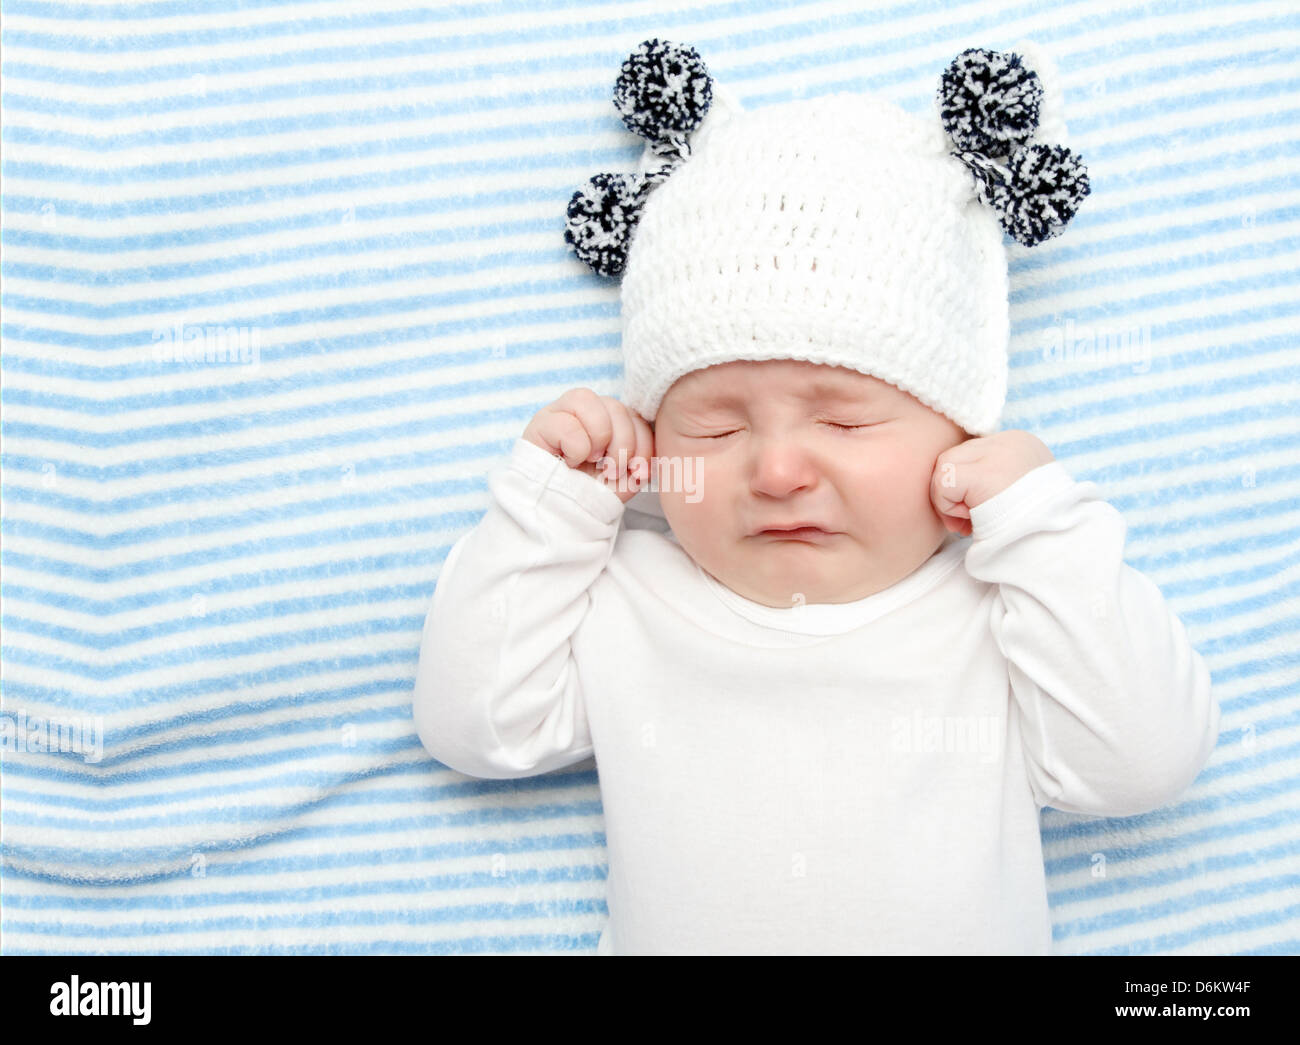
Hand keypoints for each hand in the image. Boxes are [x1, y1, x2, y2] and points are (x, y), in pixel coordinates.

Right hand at [522, 388, 654, 503]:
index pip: (633, 413)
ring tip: (592, 461)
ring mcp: (559, 413)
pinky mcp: (540, 425)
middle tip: (612, 471)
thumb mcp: (623, 479)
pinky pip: (566, 423)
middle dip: (623, 442)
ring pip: (587, 400)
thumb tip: (650, 454)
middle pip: (614, 405)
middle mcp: (583, 410)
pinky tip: (569, 462)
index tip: (640, 472)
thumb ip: (640, 461)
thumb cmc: (588, 493)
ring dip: (599, 436)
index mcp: (607, 419)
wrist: (557, 514)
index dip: (643, 442)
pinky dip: (576, 448)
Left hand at [930, 430, 1055, 535]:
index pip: (973, 454)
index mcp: (1021, 444)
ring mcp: (996, 453)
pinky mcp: (982, 474)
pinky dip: (946, 505)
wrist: (1053, 543)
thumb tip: (960, 487)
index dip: (964, 486)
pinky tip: (966, 521)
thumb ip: (995, 481)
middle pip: (956, 457)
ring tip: (968, 522)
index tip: (973, 514)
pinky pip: (943, 481)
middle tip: (964, 523)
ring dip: (947, 500)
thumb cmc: (1034, 526)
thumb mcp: (1021, 493)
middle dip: (952, 492)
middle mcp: (1009, 441)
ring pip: (945, 465)